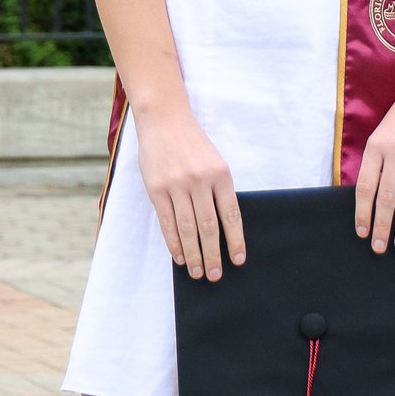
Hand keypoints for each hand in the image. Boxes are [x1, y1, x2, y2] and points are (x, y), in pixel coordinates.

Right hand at [136, 106, 243, 278]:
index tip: (238, 260)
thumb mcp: (214, 162)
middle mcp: (199, 180)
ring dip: (193, 254)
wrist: (164, 119)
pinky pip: (166, 222)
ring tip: (198, 272)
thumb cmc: (193, 144)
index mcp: (220, 174)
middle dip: (213, 255)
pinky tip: (179, 256)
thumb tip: (224, 229)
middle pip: (208, 227)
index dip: (235, 240)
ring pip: (187, 228)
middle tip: (215, 275)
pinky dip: (174, 242)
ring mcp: (176, 185)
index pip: (231, 215)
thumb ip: (218, 191)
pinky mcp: (156, 189)